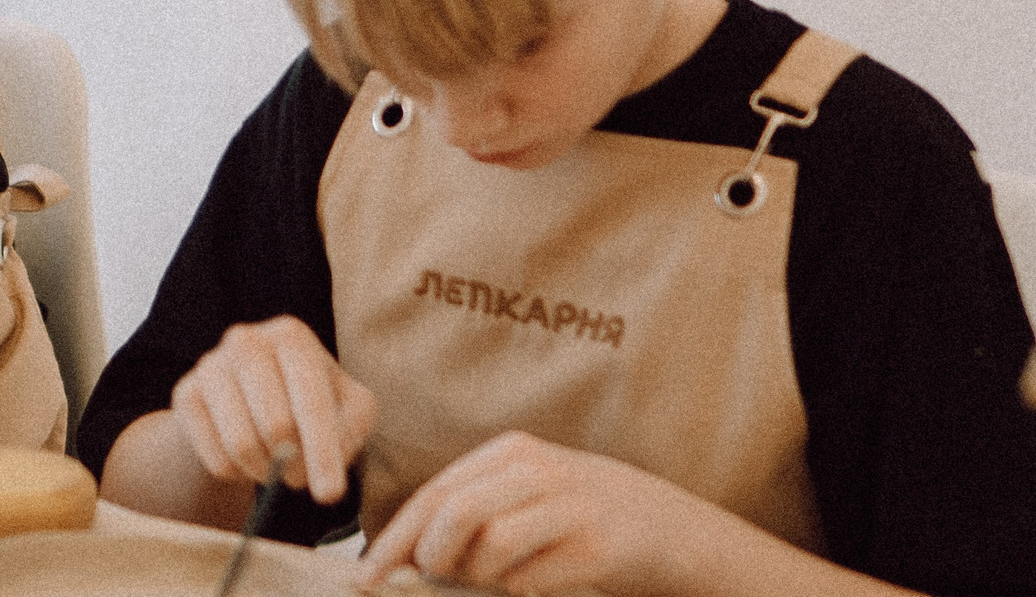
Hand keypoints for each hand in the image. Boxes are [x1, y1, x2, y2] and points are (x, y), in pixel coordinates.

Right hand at [170, 315, 377, 506]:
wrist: (247, 397)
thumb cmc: (307, 400)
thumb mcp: (346, 406)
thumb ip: (352, 425)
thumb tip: (328, 460)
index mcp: (291, 336)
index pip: (311, 401)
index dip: (323, 452)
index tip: (330, 495)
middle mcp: (246, 340)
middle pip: (276, 424)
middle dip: (294, 465)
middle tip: (299, 479)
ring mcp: (210, 365)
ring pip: (242, 443)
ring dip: (265, 472)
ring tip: (274, 469)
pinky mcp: (186, 394)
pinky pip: (215, 456)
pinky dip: (237, 473)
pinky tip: (246, 461)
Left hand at [358, 432, 722, 594]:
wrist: (669, 526)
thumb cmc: (579, 516)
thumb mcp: (525, 496)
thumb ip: (471, 514)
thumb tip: (409, 557)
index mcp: (509, 453)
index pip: (433, 494)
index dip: (394, 539)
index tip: (366, 578)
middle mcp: (537, 470)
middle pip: (455, 513)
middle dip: (431, 557)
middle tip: (433, 579)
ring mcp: (569, 505)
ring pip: (491, 545)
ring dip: (479, 576)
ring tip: (498, 578)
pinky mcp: (597, 546)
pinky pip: (531, 578)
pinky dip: (519, 589)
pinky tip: (534, 583)